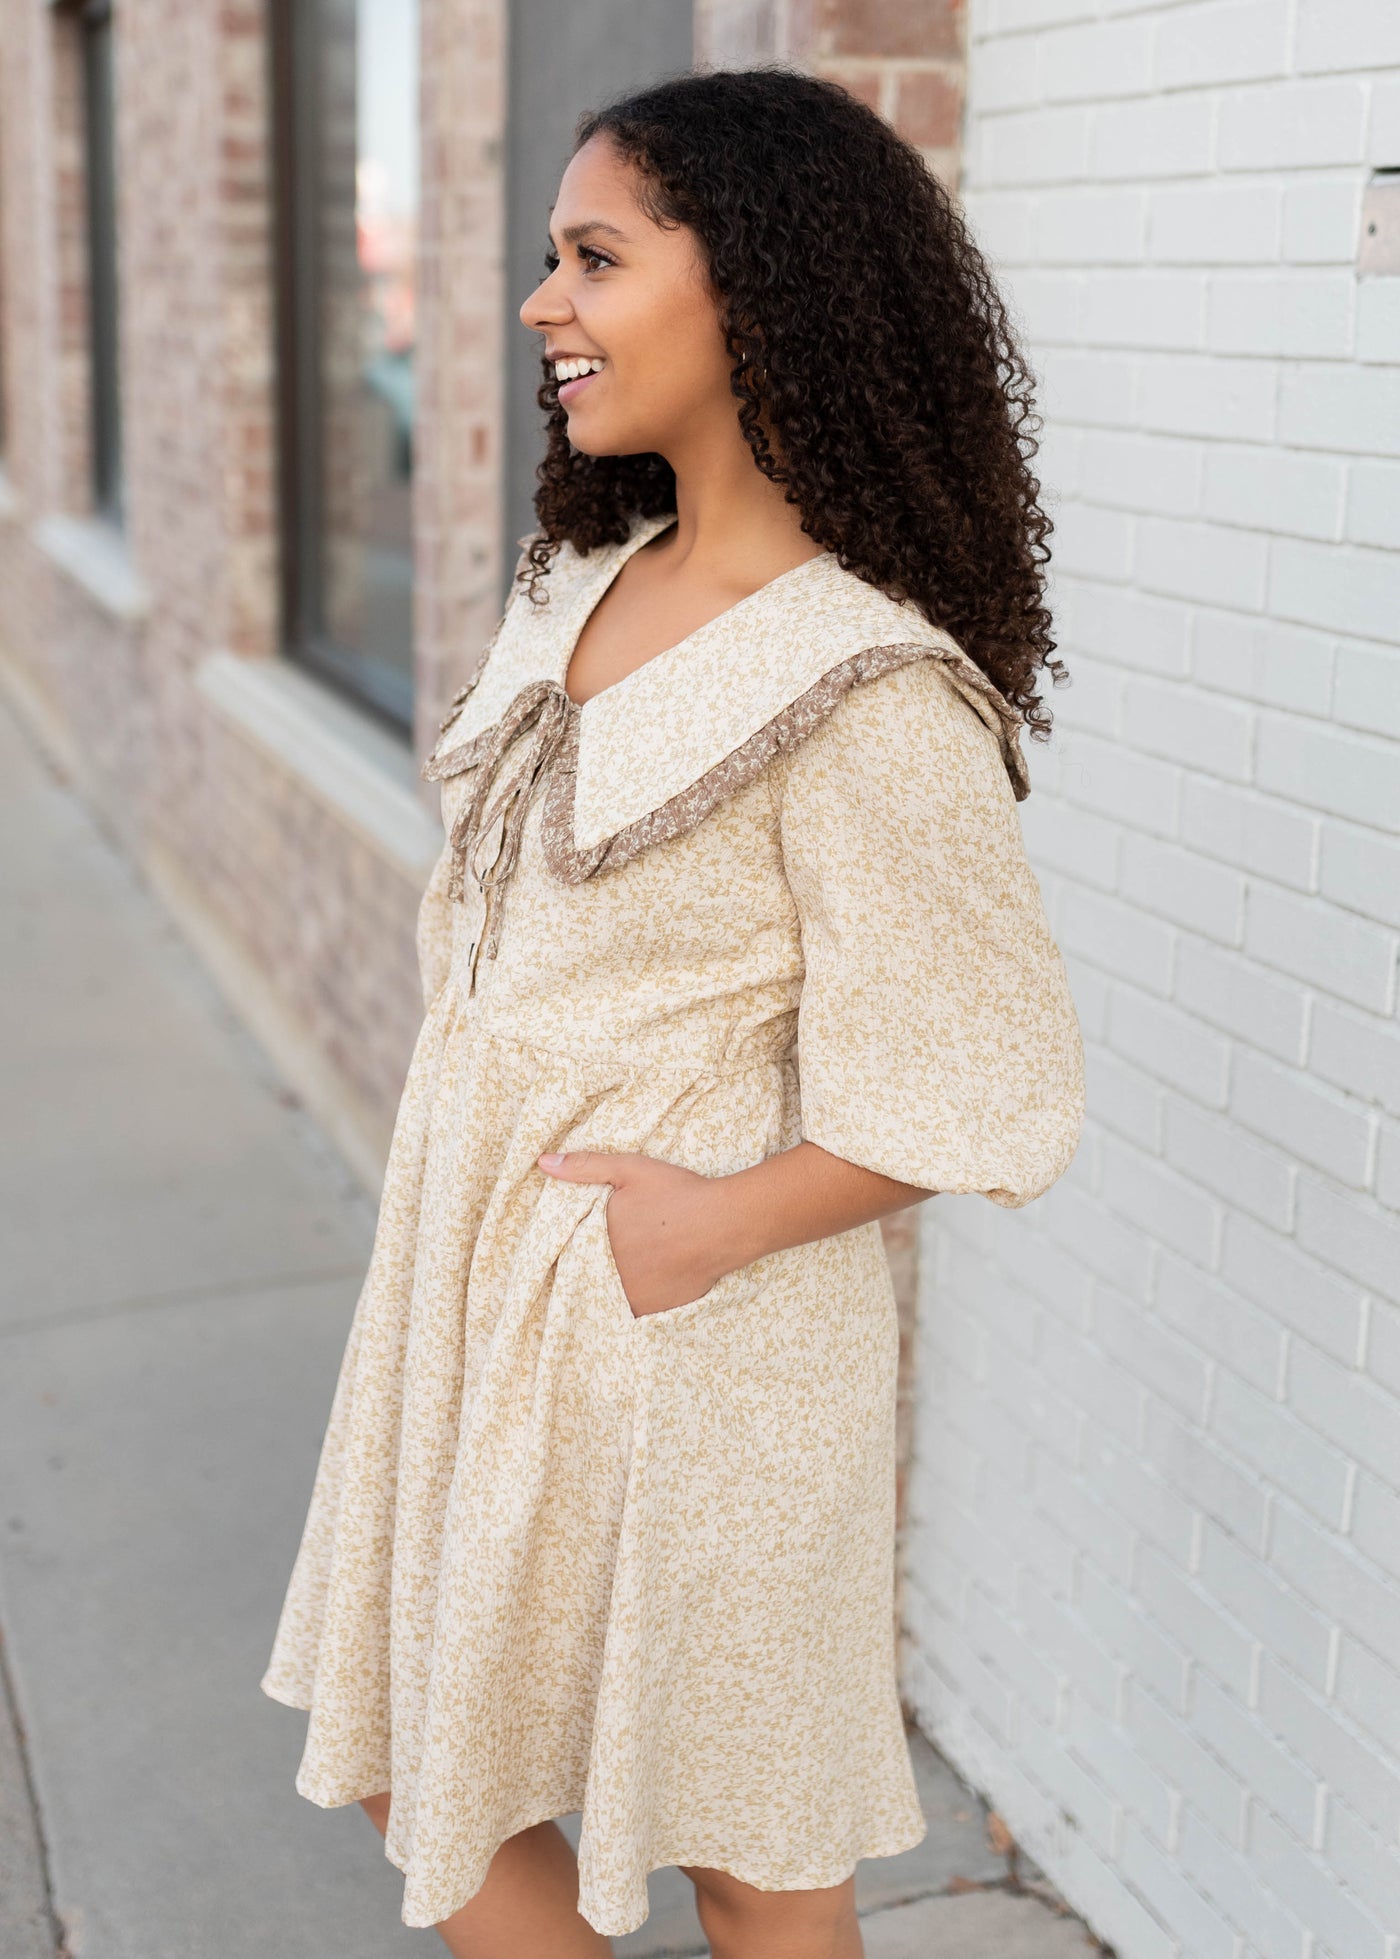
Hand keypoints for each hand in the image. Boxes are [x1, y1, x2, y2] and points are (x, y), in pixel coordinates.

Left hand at [537, 1149, 743, 1317]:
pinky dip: (639, 1297)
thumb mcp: (629, 1170)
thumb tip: (542, 1162)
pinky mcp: (657, 1311)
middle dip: (596, 1265)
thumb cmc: (677, 1194)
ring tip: (636, 1265)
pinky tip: (650, 1280)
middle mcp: (609, 1276)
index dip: (577, 1246)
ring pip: (612, 1294)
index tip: (591, 1238)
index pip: (570, 1252)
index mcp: (596, 1243)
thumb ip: (584, 1166)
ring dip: (616, 1283)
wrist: (725, 1224)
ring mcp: (634, 1297)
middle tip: (622, 1250)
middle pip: (591, 1274)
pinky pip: (637, 1309)